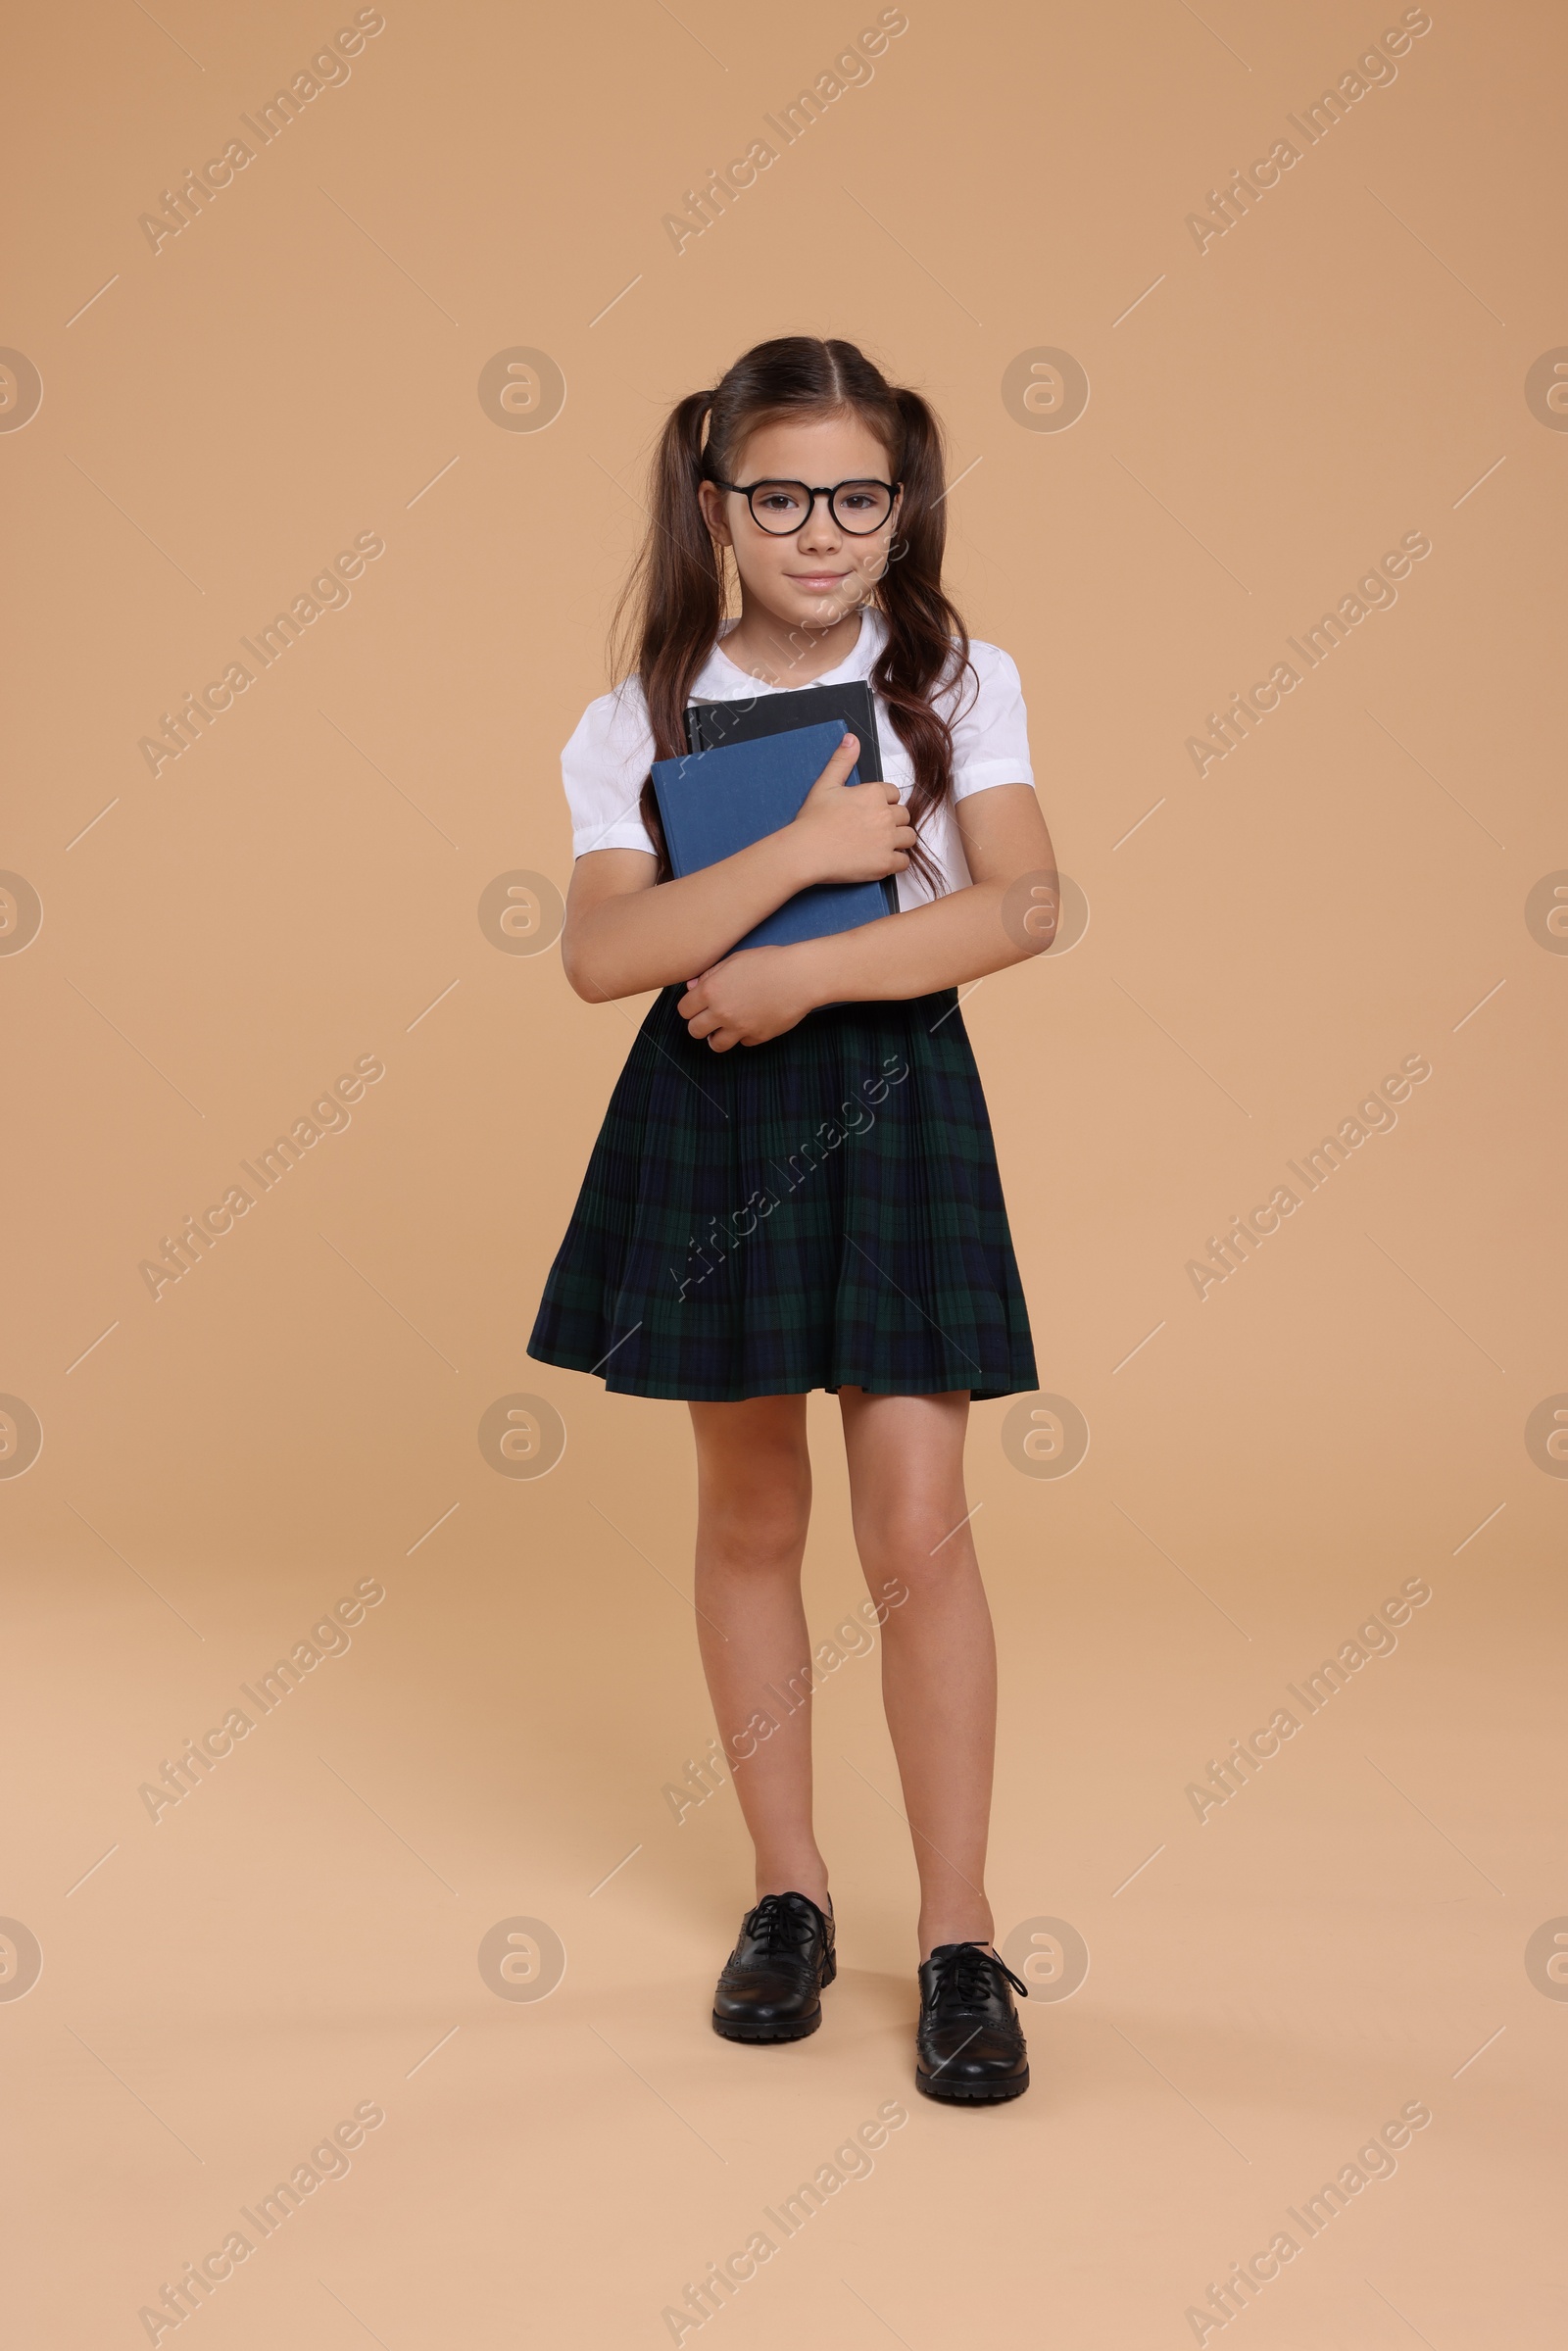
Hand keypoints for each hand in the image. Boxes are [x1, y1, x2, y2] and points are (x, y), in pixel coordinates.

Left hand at [678, 946, 816, 1050]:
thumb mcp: (734, 960)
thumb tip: (692, 987)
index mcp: (711, 991)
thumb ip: (710, 975)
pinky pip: (743, 1043)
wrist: (800, 976)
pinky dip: (744, 1035)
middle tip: (709, 1018)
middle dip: (699, 1024)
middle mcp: (722, 1013)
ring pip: (715, 1045)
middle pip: (694, 1031)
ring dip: (717, 1036)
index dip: (690, 1007)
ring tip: (726, 1027)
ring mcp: (740, 1028)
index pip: (684, 1010)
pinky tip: (751, 1022)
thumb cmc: (768, 962)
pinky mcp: (758, 1037)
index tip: (697, 1005)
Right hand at [788, 733, 913, 884]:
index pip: (894, 794)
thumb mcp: (825, 784)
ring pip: (909, 837)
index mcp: (873, 793)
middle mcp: (885, 815)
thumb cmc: (813, 820)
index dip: (884, 803)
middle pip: (904, 815)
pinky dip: (895, 862)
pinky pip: (904, 862)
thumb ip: (842, 760)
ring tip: (880, 845)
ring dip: (898, 841)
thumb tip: (851, 738)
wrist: (806, 851)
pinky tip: (880, 860)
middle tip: (874, 830)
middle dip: (892, 821)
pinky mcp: (885, 863)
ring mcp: (887, 840)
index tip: (870, 812)